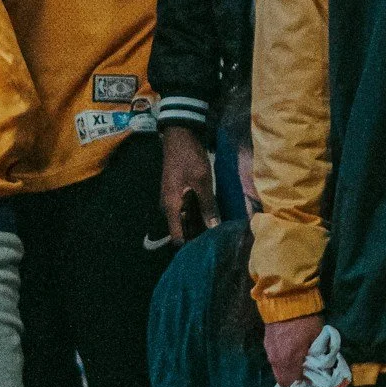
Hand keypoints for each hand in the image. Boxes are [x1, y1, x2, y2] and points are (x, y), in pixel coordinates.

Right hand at [161, 123, 219, 244]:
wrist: (179, 136)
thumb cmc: (189, 159)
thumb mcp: (202, 182)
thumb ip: (207, 205)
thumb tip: (214, 227)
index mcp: (171, 206)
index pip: (176, 236)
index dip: (189, 246)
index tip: (206, 250)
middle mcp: (168, 206)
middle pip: (181, 229)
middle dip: (197, 236)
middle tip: (217, 241)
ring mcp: (172, 199)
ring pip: (185, 220)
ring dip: (198, 225)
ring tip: (217, 231)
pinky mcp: (177, 193)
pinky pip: (186, 210)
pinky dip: (197, 214)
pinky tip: (211, 215)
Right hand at [264, 311, 321, 386]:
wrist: (285, 298)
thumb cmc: (305, 319)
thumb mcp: (317, 338)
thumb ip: (318, 356)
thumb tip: (320, 368)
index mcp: (288, 359)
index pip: (291, 382)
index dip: (301, 382)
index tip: (310, 374)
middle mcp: (275, 358)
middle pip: (282, 378)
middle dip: (293, 376)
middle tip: (305, 366)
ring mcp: (269, 350)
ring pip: (277, 367)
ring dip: (287, 366)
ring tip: (298, 355)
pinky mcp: (266, 341)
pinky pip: (274, 357)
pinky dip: (282, 357)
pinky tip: (290, 346)